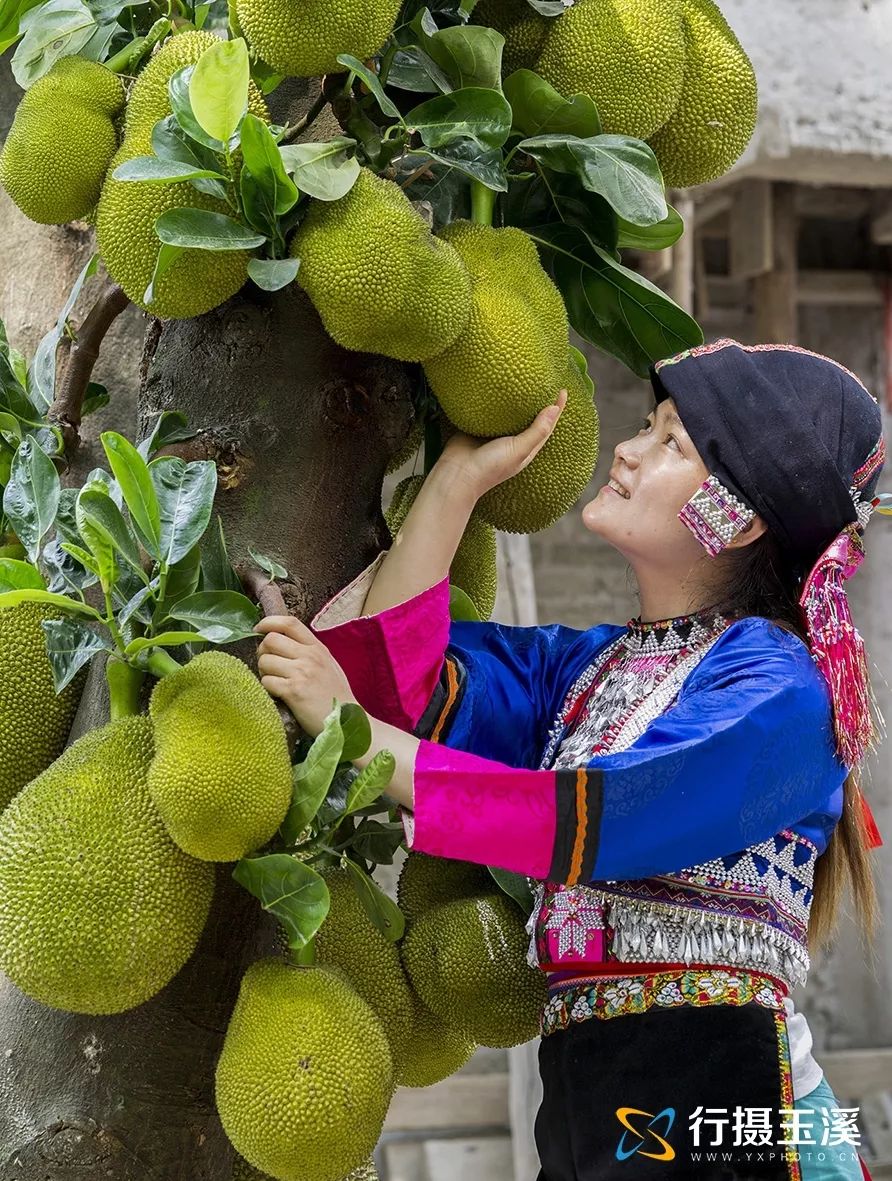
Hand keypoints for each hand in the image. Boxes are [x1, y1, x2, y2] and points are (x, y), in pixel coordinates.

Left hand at [254, 616, 357, 736]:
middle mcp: (310, 656)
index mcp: (317, 648)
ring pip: (265, 661)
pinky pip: (267, 681)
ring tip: (275, 682)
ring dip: (264, 672)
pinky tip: (279, 695)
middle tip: (268, 665)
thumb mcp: (327, 665)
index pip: (289, 623)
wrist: (347, 720)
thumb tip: (281, 643)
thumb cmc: (336, 695)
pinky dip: (267, 689)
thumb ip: (308, 652)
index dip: (269, 622)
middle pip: (271, 640)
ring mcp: (302, 672)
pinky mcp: (294, 691)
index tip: (258, 629)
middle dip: (263, 652)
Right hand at [434, 389, 566, 499]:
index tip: (563, 391)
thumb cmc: (490, 467)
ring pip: (511, 414)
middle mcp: (513, 440)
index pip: (547, 426)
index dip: (556, 409)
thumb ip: (537, 431)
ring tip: (525, 382)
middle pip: (531, 418)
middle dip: (539, 402)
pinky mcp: (480, 427)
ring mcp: (496, 433)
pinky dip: (498, 401)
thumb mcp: (519, 450)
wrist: (457, 473)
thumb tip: (554, 409)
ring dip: (518, 400)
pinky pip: (492, 411)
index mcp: (526, 448)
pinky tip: (499, 388)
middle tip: (546, 382)